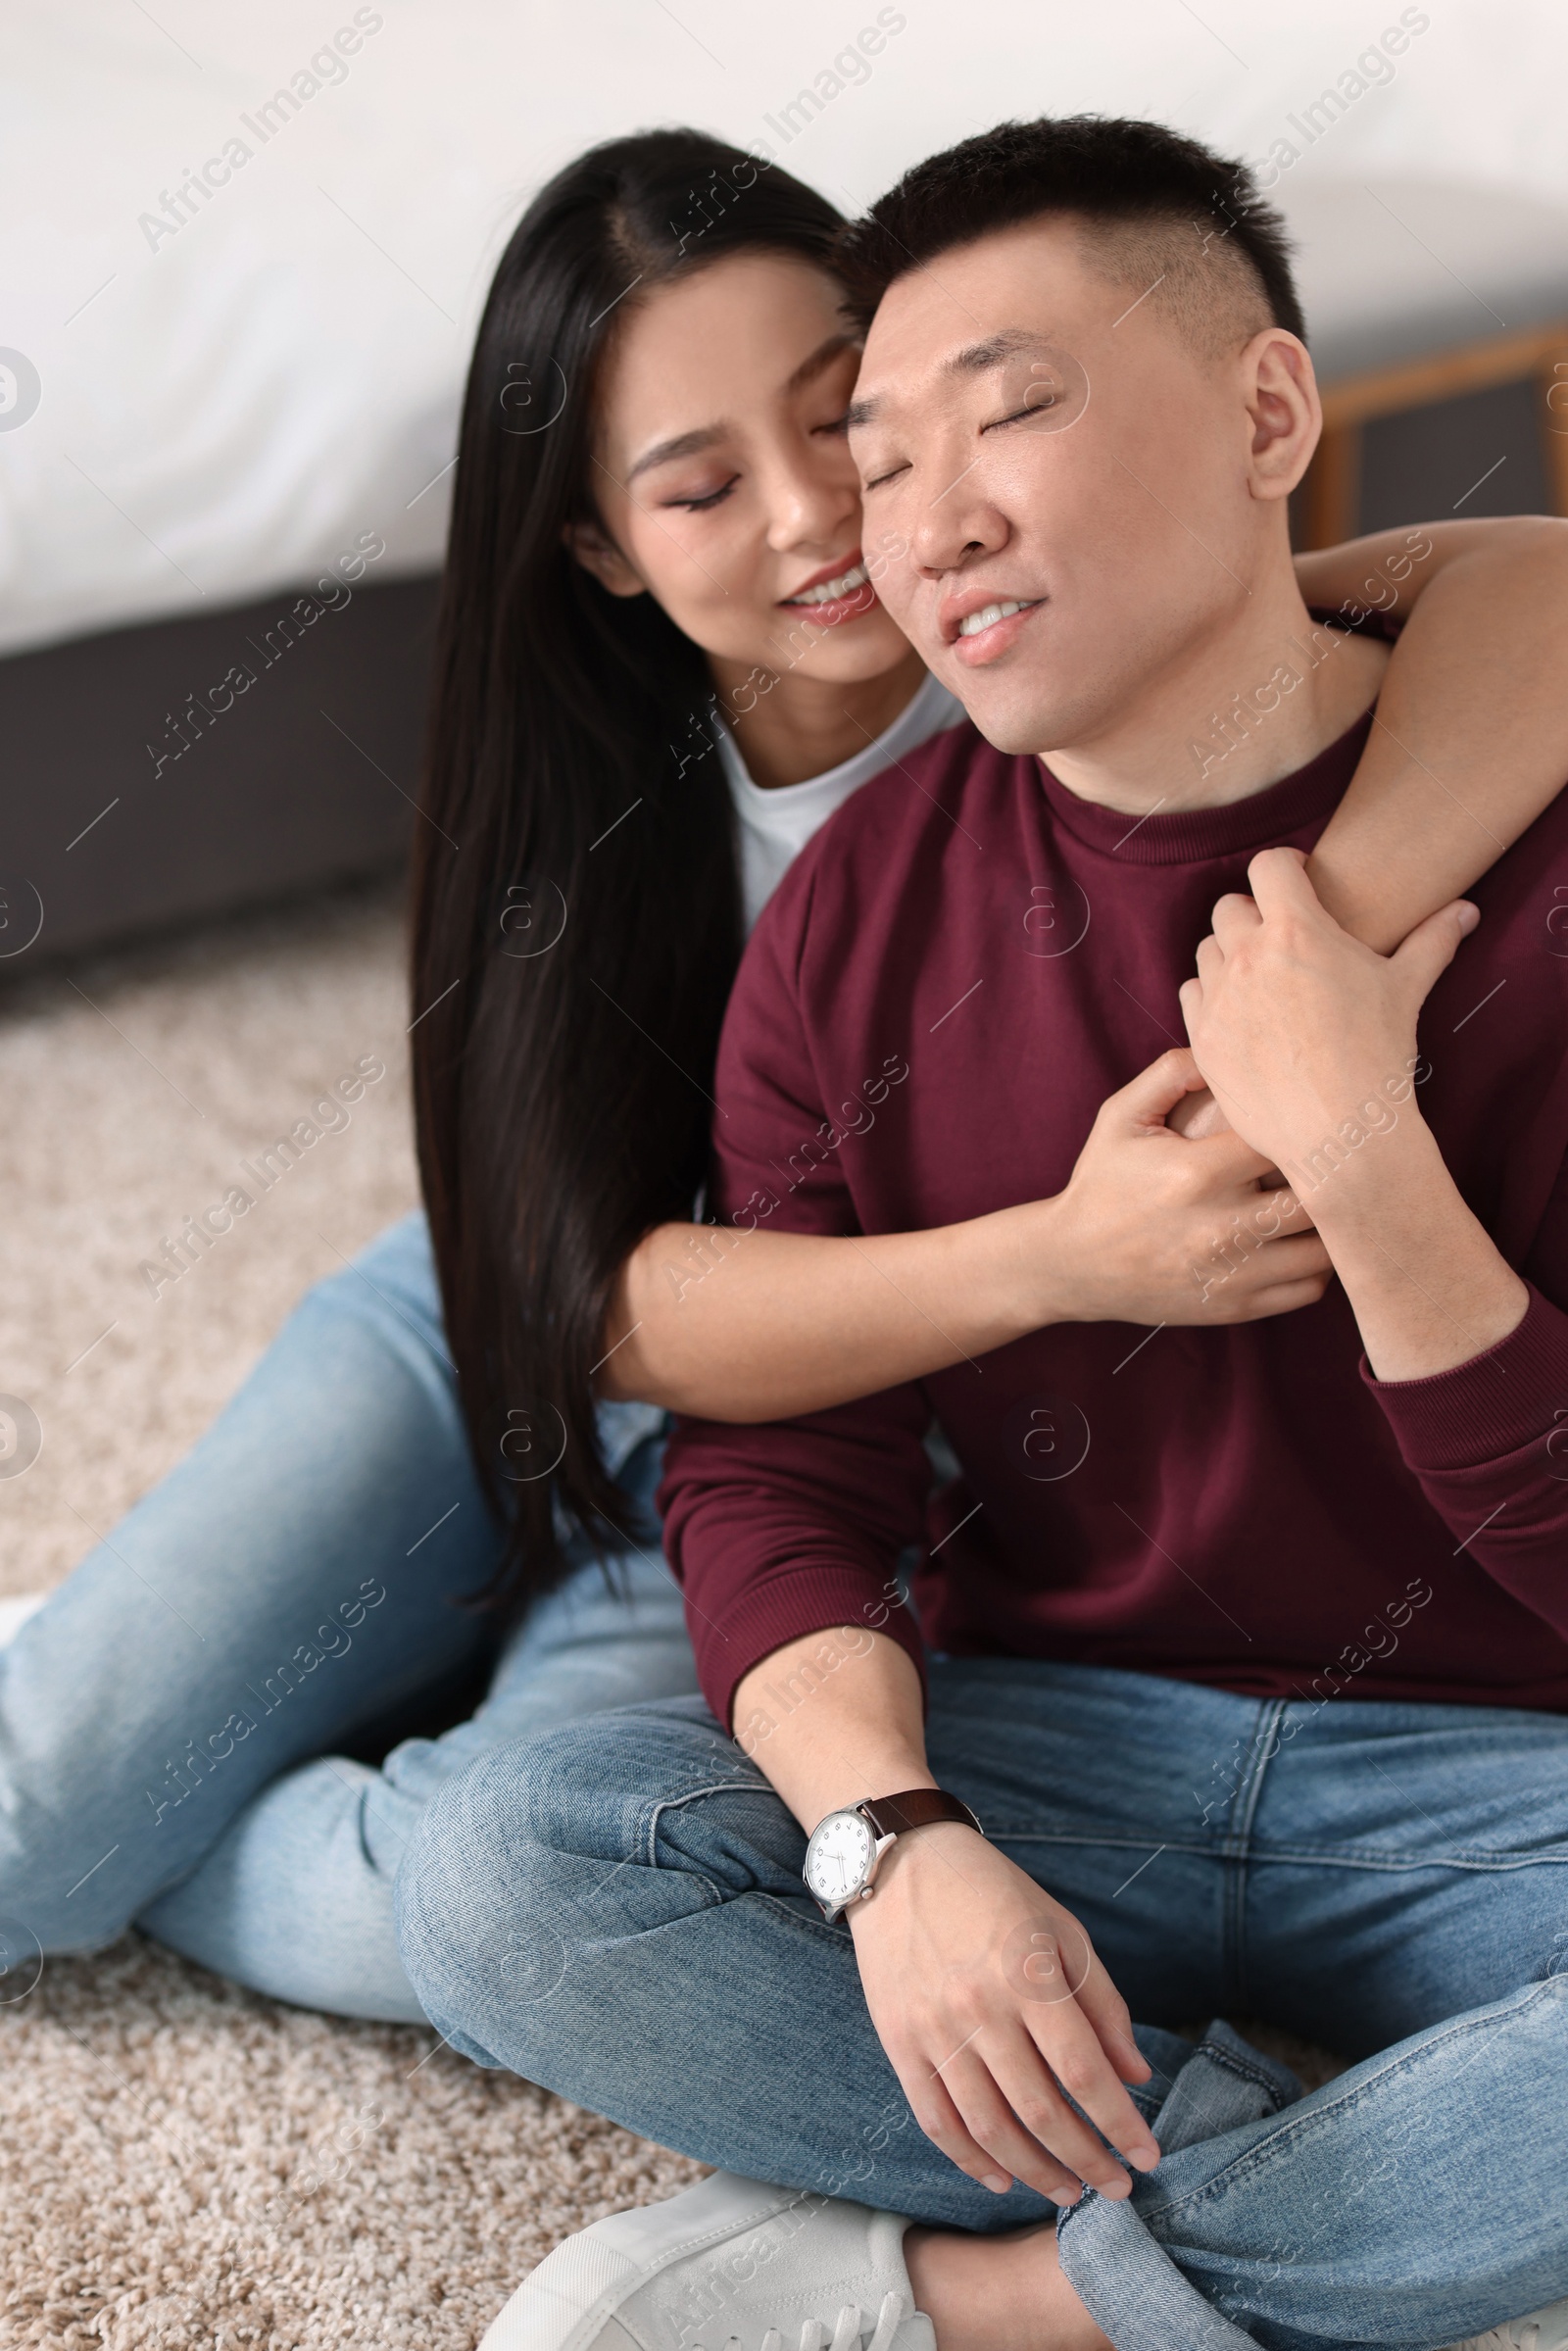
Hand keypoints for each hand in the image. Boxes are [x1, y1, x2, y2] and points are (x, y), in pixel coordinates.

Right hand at [849, 1824, 1160, 2202]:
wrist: (902, 1863)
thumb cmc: (993, 1893)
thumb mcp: (1062, 1931)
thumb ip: (1103, 2004)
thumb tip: (1136, 2075)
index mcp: (1028, 1977)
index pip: (1084, 2073)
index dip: (1120, 2124)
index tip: (1147, 2156)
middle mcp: (980, 2009)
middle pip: (1041, 2111)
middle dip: (1088, 2162)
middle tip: (1117, 2190)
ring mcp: (934, 2030)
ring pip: (990, 2128)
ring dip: (1036, 2173)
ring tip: (1069, 2193)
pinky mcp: (899, 2042)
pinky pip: (936, 2120)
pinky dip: (971, 2160)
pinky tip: (1003, 2179)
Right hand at [1046, 1046, 1329, 1324]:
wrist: (1071, 1264)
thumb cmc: (1101, 1182)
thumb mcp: (1120, 1117)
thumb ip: (1172, 1072)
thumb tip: (1225, 1047)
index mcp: (1196, 1173)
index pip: (1288, 1140)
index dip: (1306, 1125)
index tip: (1308, 1117)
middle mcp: (1221, 1227)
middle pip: (1320, 1196)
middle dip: (1330, 1174)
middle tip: (1329, 1158)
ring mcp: (1232, 1273)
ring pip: (1324, 1248)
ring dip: (1330, 1222)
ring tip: (1322, 1200)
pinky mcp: (1236, 1307)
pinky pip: (1309, 1288)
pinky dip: (1317, 1265)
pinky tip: (1300, 1241)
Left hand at [1178, 848, 1476, 1212]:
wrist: (1340, 1130)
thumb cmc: (1378, 1056)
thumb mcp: (1406, 990)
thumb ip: (1432, 941)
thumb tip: (1466, 911)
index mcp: (1296, 931)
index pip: (1269, 865)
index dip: (1284, 868)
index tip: (1297, 882)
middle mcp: (1248, 956)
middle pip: (1229, 907)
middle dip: (1253, 916)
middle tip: (1279, 941)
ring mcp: (1219, 997)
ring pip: (1207, 950)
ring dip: (1228, 956)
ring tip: (1260, 981)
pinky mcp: (1201, 1036)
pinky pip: (1191, 994)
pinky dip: (1209, 996)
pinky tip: (1238, 1013)